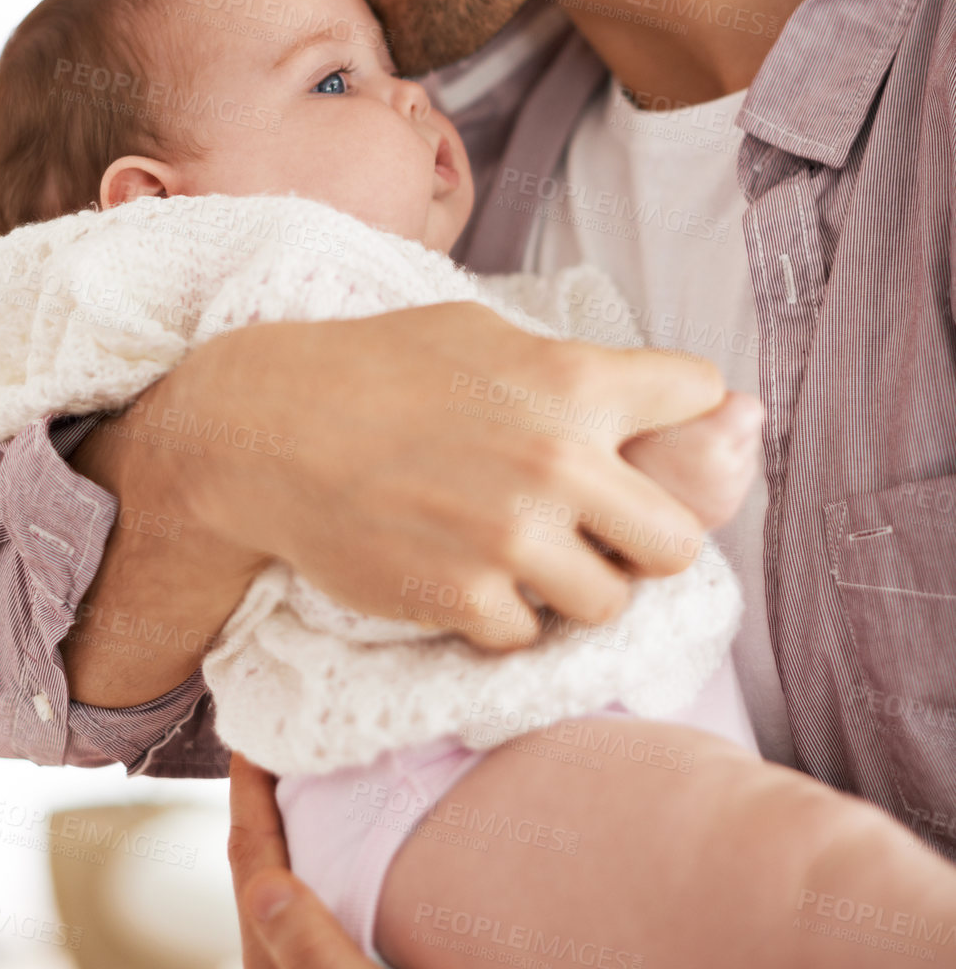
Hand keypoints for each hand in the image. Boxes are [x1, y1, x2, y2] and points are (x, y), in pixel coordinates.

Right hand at [189, 302, 725, 647]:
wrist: (268, 432)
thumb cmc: (374, 369)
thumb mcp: (482, 334)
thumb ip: (571, 368)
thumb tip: (656, 395)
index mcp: (572, 381)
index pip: (701, 393)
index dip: (683, 412)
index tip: (651, 429)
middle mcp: (559, 462)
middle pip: (681, 539)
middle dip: (648, 537)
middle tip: (604, 529)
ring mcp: (513, 540)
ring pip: (610, 602)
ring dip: (578, 586)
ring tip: (530, 558)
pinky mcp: (464, 600)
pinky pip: (528, 634)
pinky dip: (505, 616)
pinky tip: (469, 577)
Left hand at [228, 755, 565, 968]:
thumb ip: (318, 960)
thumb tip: (261, 881)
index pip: (251, 864)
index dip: (248, 794)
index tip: (255, 729)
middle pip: (254, 876)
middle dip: (258, 805)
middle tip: (278, 735)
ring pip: (276, 903)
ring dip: (280, 839)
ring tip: (300, 780)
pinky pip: (301, 932)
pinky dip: (305, 879)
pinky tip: (333, 863)